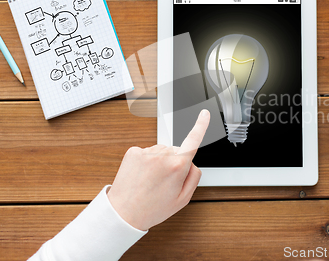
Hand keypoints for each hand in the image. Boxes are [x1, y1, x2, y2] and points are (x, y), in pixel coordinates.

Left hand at [107, 109, 209, 230]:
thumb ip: (194, 177)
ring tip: (151, 182)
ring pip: (161, 151)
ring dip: (159, 162)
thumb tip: (191, 162)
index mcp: (178, 166)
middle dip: (174, 163)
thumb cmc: (153, 208)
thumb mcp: (183, 199)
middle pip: (176, 151)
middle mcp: (163, 155)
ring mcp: (147, 152)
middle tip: (164, 183)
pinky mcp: (133, 152)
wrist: (123, 214)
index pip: (193, 140)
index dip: (201, 125)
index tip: (205, 113)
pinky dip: (146, 162)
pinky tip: (142, 176)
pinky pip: (147, 153)